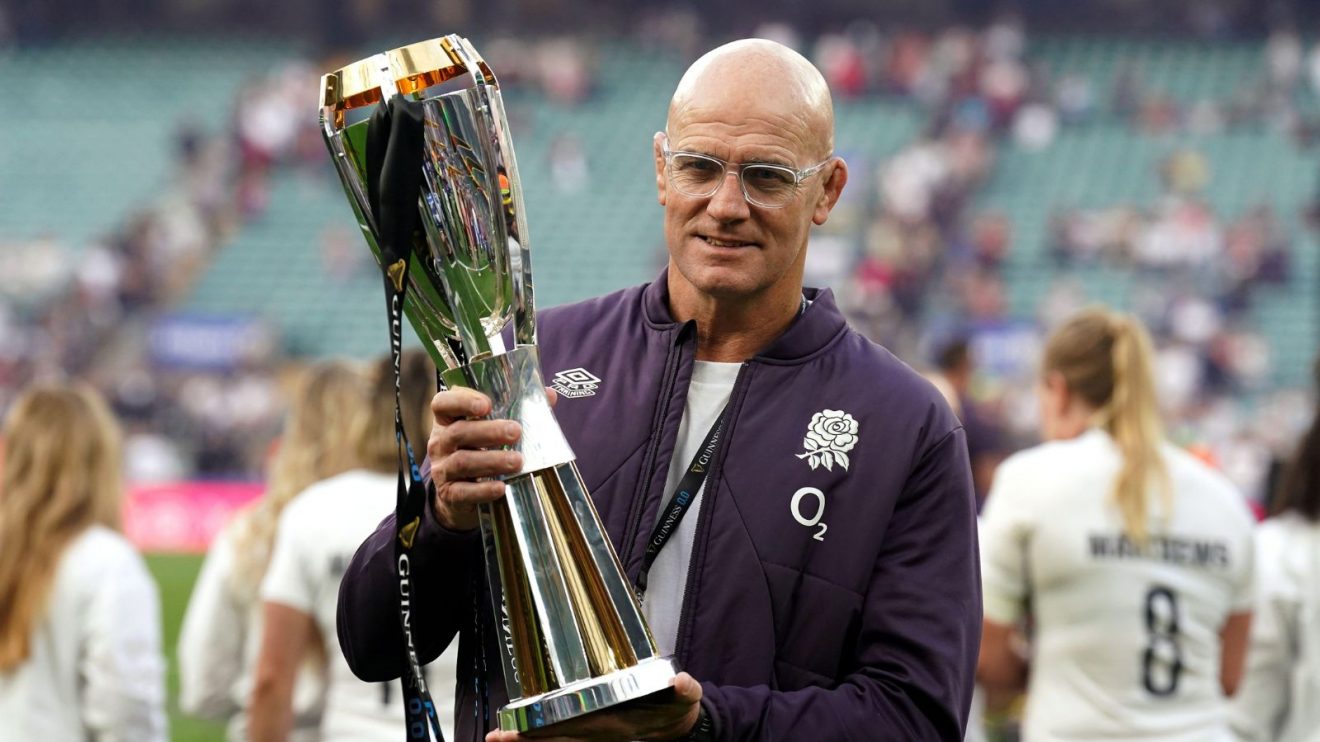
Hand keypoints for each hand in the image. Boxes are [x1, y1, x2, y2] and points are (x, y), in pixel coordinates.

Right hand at [427, 387, 523, 530]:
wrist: (459, 498)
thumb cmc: (479, 453)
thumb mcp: (491, 431)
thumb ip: (517, 411)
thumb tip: (549, 395)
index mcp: (448, 421)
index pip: (442, 404)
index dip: (461, 401)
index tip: (486, 405)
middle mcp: (440, 443)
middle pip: (458, 432)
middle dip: (489, 431)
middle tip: (516, 432)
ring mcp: (442, 469)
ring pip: (462, 462)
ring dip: (492, 460)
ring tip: (518, 461)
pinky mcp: (448, 494)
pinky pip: (463, 492)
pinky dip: (483, 490)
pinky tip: (501, 488)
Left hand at [485, 673, 702, 741]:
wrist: (683, 727)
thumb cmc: (679, 708)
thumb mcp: (686, 697)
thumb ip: (684, 689)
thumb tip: (681, 682)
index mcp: (615, 723)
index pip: (573, 729)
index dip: (545, 731)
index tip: (516, 729)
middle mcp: (601, 734)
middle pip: (558, 740)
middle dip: (526, 740)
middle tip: (496, 737)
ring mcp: (598, 736)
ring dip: (531, 741)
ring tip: (501, 738)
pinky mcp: (597, 733)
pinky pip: (567, 739)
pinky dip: (545, 737)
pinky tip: (526, 732)